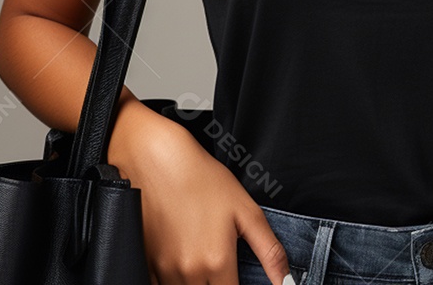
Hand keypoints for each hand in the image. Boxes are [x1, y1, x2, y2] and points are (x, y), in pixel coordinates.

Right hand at [110, 106, 292, 284]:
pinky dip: (174, 280)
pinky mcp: (146, 263)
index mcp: (217, 263)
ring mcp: (163, 271)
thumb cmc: (204, 180)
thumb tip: (286, 284)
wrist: (160, 161)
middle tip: (221, 265)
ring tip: (204, 259)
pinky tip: (183, 261)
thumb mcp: (246, 211)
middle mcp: (189, 273)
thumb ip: (270, 252)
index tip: (237, 278)